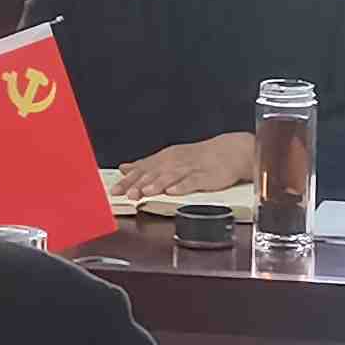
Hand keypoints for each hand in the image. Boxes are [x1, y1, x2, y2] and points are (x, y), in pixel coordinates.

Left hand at [108, 133, 258, 201]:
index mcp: (165, 159)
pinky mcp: (206, 176)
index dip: (128, 180)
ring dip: (157, 184)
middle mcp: (175, 162)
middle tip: (127, 193)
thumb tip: (125, 169)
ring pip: (171, 176)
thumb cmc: (198, 157)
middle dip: (140, 184)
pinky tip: (173, 191)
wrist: (229, 151)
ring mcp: (191, 168)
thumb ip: (146, 165)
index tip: (115, 190)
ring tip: (146, 192)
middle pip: (154, 173)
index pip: (142, 169)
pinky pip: (193, 181)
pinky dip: (182, 185)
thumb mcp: (170, 158)